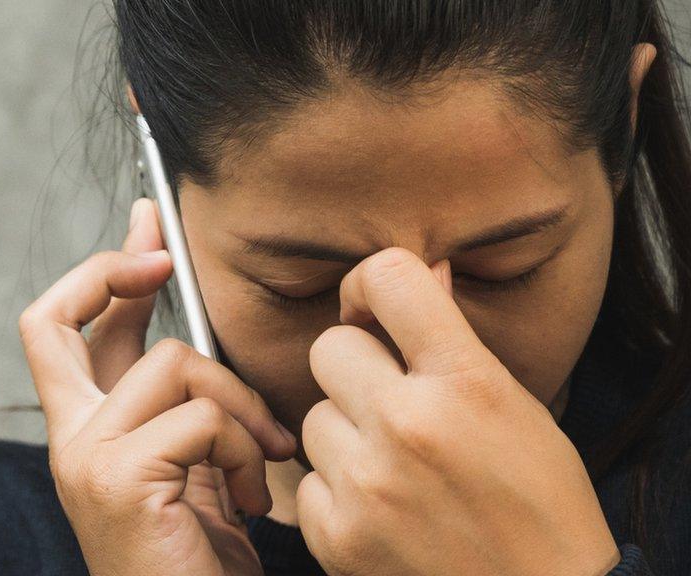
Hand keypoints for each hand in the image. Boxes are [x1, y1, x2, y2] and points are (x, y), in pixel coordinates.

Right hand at [18, 198, 297, 575]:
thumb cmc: (203, 563)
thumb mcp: (194, 467)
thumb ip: (186, 406)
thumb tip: (202, 343)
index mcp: (87, 432)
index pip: (66, 330)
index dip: (104, 270)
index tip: (149, 233)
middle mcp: (70, 439)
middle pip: (55, 318)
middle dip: (113, 266)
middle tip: (164, 253)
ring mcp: (86, 457)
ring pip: (176, 363)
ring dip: (242, 407)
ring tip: (263, 463)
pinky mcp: (119, 478)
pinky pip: (203, 416)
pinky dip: (246, 449)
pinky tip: (251, 499)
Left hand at [297, 247, 619, 575]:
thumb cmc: (541, 508)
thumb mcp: (517, 409)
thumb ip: (457, 341)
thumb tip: (426, 272)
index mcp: (465, 381)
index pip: (388, 277)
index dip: (368, 285)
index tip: (368, 309)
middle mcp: (410, 423)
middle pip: (328, 347)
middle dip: (355, 369)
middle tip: (387, 401)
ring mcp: (368, 483)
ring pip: (312, 416)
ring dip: (344, 436)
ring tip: (392, 469)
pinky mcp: (336, 535)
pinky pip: (304, 482)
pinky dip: (333, 494)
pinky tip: (377, 511)